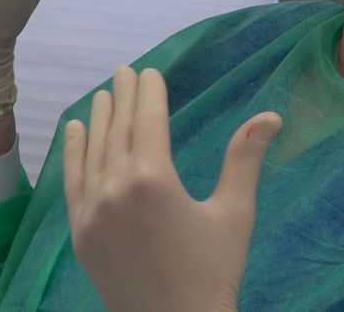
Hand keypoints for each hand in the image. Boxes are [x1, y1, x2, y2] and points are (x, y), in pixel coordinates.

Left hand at [63, 66, 281, 311]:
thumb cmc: (213, 271)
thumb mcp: (234, 213)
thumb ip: (245, 158)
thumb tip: (270, 114)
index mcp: (154, 178)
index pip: (148, 120)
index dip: (149, 92)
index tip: (148, 71)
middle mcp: (116, 187)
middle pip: (120, 130)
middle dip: (124, 97)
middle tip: (125, 70)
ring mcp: (92, 210)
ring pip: (93, 151)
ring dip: (99, 119)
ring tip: (104, 94)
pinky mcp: (80, 232)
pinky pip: (73, 181)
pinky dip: (73, 152)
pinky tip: (75, 131)